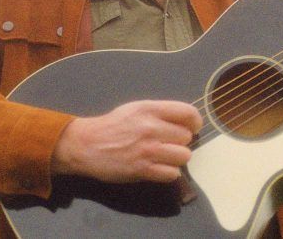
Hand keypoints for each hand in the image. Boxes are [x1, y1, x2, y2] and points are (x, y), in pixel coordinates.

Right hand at [51, 100, 203, 182]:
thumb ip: (160, 113)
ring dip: (176, 158)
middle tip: (168, 144)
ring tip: (164, 157)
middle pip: (187, 137)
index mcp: (150, 109)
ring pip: (184, 156)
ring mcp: (148, 150)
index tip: (191, 128)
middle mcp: (151, 128)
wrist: (87, 144)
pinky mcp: (143, 170)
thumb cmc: (113, 125)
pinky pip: (172, 174)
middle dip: (180, 141)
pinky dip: (168, 172)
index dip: (194, 122)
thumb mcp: (136, 109)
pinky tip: (158, 167)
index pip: (188, 112)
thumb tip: (186, 121)